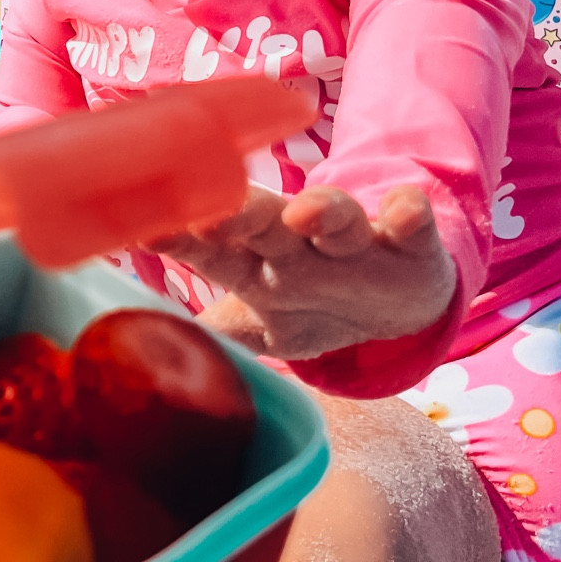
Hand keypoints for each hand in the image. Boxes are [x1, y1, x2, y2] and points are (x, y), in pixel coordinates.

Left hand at [148, 182, 456, 362]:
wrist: (399, 300)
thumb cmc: (315, 303)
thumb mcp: (266, 328)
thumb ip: (219, 336)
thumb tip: (150, 352)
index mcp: (257, 263)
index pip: (213, 251)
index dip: (181, 242)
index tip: (147, 233)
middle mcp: (299, 242)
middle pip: (265, 221)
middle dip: (238, 215)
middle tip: (210, 216)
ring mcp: (356, 238)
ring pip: (338, 216)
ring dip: (322, 209)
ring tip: (302, 212)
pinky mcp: (412, 242)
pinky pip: (414, 224)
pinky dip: (410, 215)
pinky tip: (404, 213)